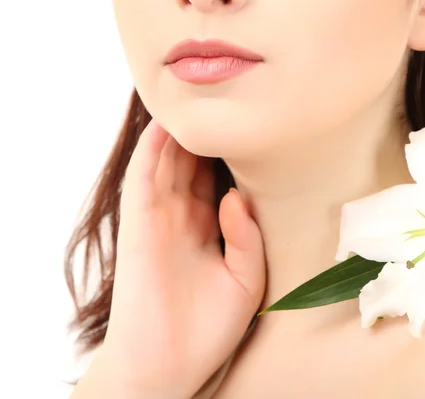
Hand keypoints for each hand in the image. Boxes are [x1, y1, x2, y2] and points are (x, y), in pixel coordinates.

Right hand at [88, 119, 264, 398]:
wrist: (170, 364)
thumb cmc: (209, 328)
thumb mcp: (246, 279)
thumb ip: (247, 236)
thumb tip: (237, 196)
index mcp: (209, 225)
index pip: (219, 175)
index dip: (230, 149)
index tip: (249, 120)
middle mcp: (184, 214)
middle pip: (193, 160)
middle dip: (205, 131)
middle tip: (222, 98)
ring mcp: (160, 217)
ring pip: (167, 161)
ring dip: (177, 131)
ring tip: (193, 97)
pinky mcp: (138, 224)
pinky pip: (143, 179)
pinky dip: (151, 151)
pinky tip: (164, 126)